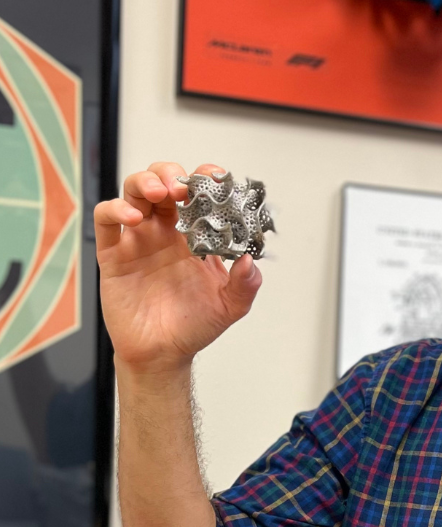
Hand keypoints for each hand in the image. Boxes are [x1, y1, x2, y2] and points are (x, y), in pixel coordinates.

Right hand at [94, 162, 262, 372]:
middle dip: (171, 173)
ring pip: (134, 192)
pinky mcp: (113, 254)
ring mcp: (138, 240)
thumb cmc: (194, 325)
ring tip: (161, 192)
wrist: (164, 353)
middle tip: (183, 185)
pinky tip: (134, 218)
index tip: (215, 176)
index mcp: (195, 236)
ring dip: (146, 182)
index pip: (198, 196)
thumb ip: (245, 284)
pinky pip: (106, 220)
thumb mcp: (230, 306)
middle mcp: (166, 232)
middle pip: (162, 182)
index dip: (205, 179)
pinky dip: (116, 209)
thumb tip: (249, 260)